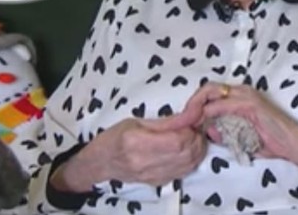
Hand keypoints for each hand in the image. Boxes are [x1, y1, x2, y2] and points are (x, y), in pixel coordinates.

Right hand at [52, 114, 205, 191]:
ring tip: (192, 137)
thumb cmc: (115, 137)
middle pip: (186, 153)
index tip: (191, 119)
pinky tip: (186, 150)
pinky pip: (183, 172)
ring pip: (189, 164)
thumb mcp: (135, 121)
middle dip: (197, 138)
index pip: (177, 140)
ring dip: (197, 149)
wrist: (100, 163)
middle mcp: (145, 163)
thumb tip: (190, 114)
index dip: (190, 129)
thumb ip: (165, 121)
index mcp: (136, 143)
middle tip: (194, 127)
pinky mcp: (158, 182)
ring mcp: (152, 176)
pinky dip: (191, 160)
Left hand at [182, 82, 297, 172]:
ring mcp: (247, 96)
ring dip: (199, 106)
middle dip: (193, 102)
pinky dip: (213, 111)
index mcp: (239, 97)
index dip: (195, 104)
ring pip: (214, 92)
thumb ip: (225, 132)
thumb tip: (208, 130)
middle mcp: (242, 92)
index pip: (210, 93)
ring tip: (190, 119)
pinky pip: (226, 104)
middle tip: (183, 118)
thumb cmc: (270, 141)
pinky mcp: (251, 105)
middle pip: (208, 88)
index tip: (185, 119)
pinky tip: (205, 120)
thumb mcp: (241, 137)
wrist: (293, 143)